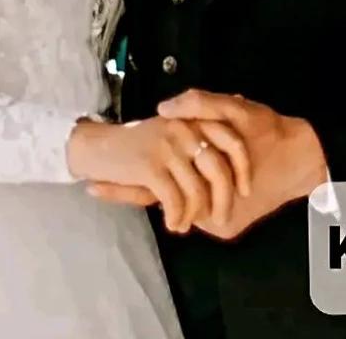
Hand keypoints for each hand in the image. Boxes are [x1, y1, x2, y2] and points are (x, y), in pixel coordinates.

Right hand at [67, 115, 250, 233]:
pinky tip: (173, 223)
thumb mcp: (170, 135)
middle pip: (219, 170)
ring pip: (196, 190)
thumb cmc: (138, 145)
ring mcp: (168, 147)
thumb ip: (198, 135)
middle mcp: (184, 129)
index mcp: (193, 120)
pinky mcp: (151, 165)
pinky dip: (176, 217)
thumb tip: (230, 131)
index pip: (232, 142)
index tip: (246, 192)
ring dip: (194, 214)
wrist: (98, 148)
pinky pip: (174, 199)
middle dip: (224, 199)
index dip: (243, 169)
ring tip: (186, 224)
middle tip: (221, 218)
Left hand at [89, 90, 327, 240]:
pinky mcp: (225, 223)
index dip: (120, 187)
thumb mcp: (236, 110)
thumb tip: (164, 109)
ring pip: (177, 202)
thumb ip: (199, 105)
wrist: (305, 159)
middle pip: (160, 201)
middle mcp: (208, 214)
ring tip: (125, 173)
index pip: (152, 191)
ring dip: (160, 189)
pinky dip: (181, 192)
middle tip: (95, 181)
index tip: (89, 183)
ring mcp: (217, 221)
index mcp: (204, 188)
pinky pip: (194, 205)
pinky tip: (171, 175)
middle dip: (130, 188)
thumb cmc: (270, 132)